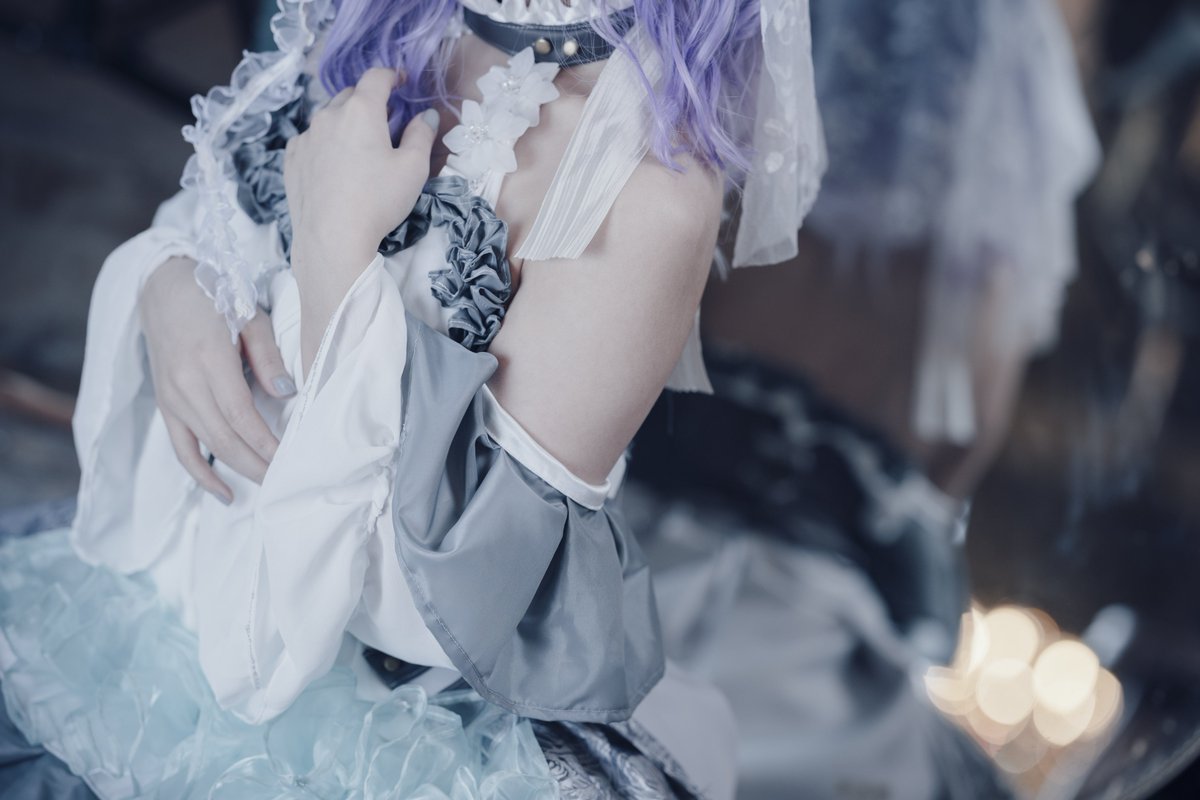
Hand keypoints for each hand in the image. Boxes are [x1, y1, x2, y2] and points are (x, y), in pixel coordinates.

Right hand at [139, 256, 295, 502]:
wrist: (163, 288)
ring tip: (268, 486)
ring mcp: (171, 397)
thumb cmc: (215, 298)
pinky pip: (181, 448)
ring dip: (238, 469)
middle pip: (224, 437)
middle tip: (287, 480)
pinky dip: (201, 473)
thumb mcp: (250, 317)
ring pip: (206, 446)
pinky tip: (224, 492)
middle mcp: (185, 384)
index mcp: (208, 360)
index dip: (266, 442)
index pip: (241, 415)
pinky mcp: (165, 404)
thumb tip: (287, 394)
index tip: (291, 458)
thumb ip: (268, 356)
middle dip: (257, 463)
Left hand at [284, 68, 438, 365]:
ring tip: (359, 147)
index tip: (403, 82)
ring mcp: (306, 136)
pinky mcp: (292, 159)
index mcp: (361, 110)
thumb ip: (422, 136)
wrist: (331, 239)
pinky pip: (311, 140)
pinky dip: (325, 143)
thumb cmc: (378, 201)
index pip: (377, 77)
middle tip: (385, 120)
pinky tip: (335, 166)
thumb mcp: (413, 169)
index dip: (393, 75)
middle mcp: (328, 115)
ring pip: (329, 118)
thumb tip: (427, 116)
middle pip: (350, 95)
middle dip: (369, 100)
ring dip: (345, 122)